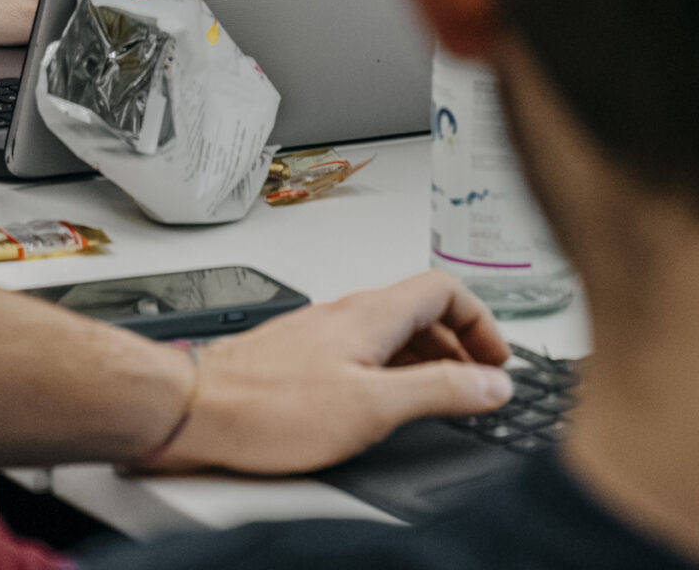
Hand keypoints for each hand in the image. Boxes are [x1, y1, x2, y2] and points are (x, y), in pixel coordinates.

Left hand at [156, 272, 511, 476]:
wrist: (199, 409)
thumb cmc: (271, 407)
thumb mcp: (373, 407)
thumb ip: (438, 391)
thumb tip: (492, 383)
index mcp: (371, 313)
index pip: (443, 288)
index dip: (481, 321)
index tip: (498, 360)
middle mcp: (348, 312)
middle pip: (421, 310)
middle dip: (459, 344)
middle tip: (480, 384)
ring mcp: (324, 332)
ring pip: (392, 331)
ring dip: (428, 358)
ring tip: (444, 398)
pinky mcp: (304, 356)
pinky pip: (364, 350)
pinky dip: (393, 371)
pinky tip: (389, 404)